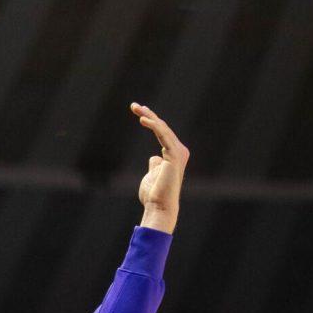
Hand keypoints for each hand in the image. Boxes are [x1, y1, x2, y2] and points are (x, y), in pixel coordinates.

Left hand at [131, 103, 188, 234]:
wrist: (158, 206)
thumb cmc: (153, 194)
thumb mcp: (152, 174)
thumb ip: (155, 164)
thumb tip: (155, 156)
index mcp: (174, 154)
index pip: (161, 132)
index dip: (150, 120)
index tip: (138, 112)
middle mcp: (179, 150)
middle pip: (162, 127)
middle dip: (148, 114)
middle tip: (134, 105)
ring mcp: (178, 152)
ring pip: (162, 129)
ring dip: (149, 116)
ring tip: (136, 108)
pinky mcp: (175, 155)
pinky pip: (164, 135)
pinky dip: (154, 126)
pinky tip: (143, 119)